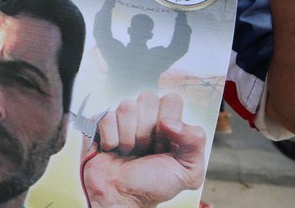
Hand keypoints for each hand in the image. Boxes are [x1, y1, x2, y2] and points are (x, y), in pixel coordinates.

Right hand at [81, 92, 205, 207]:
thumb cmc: (153, 186)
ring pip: (126, 106)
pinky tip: (112, 150)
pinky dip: (110, 139)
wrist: (122, 198)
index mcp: (167, 122)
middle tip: (145, 150)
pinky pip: (106, 116)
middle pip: (147, 97)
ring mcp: (121, 117)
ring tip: (128, 152)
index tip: (164, 146)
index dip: (168, 122)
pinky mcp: (99, 121)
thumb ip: (195, 141)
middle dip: (147, 130)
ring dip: (128, 137)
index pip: (171, 99)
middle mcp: (144, 115)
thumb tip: (169, 122)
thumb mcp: (188, 171)